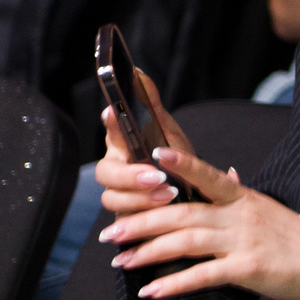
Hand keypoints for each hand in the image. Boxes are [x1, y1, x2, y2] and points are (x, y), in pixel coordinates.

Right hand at [96, 69, 194, 215]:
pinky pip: (126, 225)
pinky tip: (163, 216)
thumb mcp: (170, 134)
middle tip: (157, 176)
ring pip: (113, 200)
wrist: (194, 200)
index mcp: (124, 147)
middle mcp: (117, 172)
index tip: (112, 112)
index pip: (112, 134)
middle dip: (129, 175)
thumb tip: (140, 74)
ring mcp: (120, 198)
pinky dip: (144, 220)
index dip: (110, 125)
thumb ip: (153, 108)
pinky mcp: (127, 222)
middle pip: (106, 174)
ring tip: (169, 195)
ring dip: (140, 198)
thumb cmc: (175, 163)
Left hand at [100, 147, 299, 299]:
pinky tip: (152, 290)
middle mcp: (240, 215)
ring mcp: (243, 241)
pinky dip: (174, 283)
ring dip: (148, 252)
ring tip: (121, 261)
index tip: (149, 157)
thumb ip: (239, 194)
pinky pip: (203, 275)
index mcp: (242, 197)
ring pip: (186, 241)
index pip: (206, 175)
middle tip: (111, 232)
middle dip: (142, 222)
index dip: (179, 163)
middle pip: (182, 213)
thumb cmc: (296, 240)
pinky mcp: (247, 269)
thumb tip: (225, 175)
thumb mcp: (268, 208)